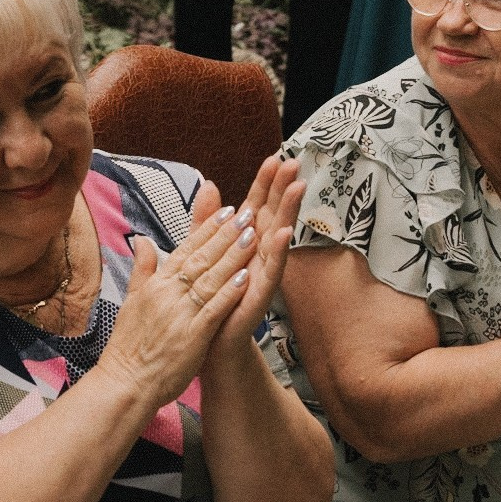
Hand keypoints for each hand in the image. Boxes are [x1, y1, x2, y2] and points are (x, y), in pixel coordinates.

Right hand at [97, 196, 263, 411]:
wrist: (125, 383)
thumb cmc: (130, 347)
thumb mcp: (132, 301)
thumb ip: (142, 269)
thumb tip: (144, 241)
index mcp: (156, 284)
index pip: (186, 249)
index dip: (208, 229)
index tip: (228, 211)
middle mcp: (167, 294)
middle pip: (201, 258)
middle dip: (226, 234)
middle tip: (248, 213)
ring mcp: (179, 314)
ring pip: (210, 279)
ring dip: (232, 256)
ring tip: (252, 236)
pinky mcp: (191, 336)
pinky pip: (213, 310)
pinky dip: (229, 292)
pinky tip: (245, 277)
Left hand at [206, 156, 303, 361]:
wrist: (208, 344)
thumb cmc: (210, 298)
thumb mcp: (203, 251)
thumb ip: (206, 219)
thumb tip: (208, 183)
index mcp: (243, 242)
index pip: (256, 206)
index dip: (264, 183)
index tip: (274, 158)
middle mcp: (257, 255)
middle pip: (272, 215)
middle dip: (283, 189)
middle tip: (295, 162)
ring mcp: (261, 274)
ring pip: (277, 238)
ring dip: (288, 213)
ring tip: (298, 188)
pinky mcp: (258, 295)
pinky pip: (270, 271)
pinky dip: (278, 252)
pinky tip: (284, 234)